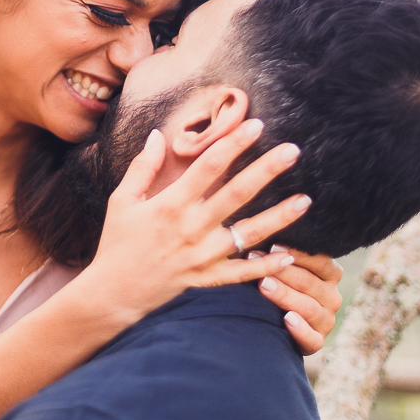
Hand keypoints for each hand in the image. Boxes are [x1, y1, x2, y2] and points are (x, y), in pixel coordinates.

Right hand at [79, 119, 311, 324]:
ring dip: (279, 217)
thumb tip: (157, 135)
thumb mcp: (121, 201)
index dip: (233, 144)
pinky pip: (242, 273)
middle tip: (293, 150)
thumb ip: (142, 167)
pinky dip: (266, 266)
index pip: (208, 167)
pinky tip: (290, 255)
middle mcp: (190, 229)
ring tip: (305, 200)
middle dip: (266, 170)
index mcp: (170, 205)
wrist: (113, 294)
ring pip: (248, 234)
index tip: (256, 125)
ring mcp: (202, 257)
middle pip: (236, 194)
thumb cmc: (117, 244)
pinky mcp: (207, 280)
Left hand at [255, 247, 342, 354]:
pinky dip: (300, 329)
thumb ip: (281, 254)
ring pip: (308, 307)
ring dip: (285, 295)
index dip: (296, 254)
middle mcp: (333, 296)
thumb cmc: (278, 286)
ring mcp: (327, 320)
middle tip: (256, 261)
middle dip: (280, 271)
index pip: (320, 261)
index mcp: (331, 275)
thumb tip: (265, 230)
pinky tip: (287, 319)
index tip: (272, 245)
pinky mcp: (317, 342)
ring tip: (263, 285)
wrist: (278, 327)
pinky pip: (311, 337)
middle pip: (308, 282)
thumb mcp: (284, 269)